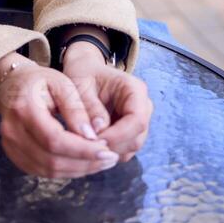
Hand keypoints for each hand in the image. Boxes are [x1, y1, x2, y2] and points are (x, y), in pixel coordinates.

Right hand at [0, 55, 119, 178]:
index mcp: (24, 109)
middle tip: (110, 158)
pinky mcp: (15, 155)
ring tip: (101, 162)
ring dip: (78, 169)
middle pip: (51, 159)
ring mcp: (11, 146)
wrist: (12, 84)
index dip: (82, 150)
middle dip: (84, 163)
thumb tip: (92, 137)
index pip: (54, 140)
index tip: (107, 150)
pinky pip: (43, 171)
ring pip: (48, 170)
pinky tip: (83, 163)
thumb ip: (76, 109)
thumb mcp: (61, 84)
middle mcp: (12, 132)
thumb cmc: (40, 80)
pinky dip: (66, 170)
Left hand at [62, 41, 152, 161]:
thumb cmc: (83, 75)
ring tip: (87, 144)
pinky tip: (92, 144)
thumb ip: (90, 108)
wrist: (85, 71)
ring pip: (132, 146)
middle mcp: (142, 105)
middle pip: (137, 137)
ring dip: (110, 151)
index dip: (118, 135)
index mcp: (134, 89)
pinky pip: (124, 149)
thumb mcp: (80, 86)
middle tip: (87, 146)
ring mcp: (138, 119)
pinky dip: (109, 151)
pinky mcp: (131, 131)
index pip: (137, 119)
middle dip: (112, 146)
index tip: (95, 140)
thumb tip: (98, 132)